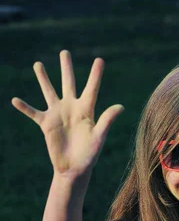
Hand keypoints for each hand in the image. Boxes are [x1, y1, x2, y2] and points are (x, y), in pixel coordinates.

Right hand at [11, 51, 124, 177]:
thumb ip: (107, 120)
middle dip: (66, 68)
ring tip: (37, 64)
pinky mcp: (46, 124)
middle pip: (68, 83)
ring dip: (43, 79)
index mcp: (87, 110)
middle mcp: (71, 108)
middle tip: (65, 52)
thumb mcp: (99, 137)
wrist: (74, 169)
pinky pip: (33, 112)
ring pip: (49, 92)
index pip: (92, 88)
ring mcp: (58, 114)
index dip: (96, 74)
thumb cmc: (90, 155)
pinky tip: (15, 100)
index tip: (100, 59)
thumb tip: (121, 106)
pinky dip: (24, 107)